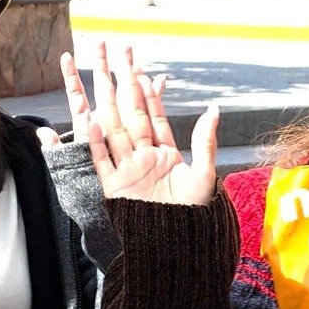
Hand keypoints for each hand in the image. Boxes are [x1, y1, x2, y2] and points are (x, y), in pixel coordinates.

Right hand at [66, 42, 218, 205]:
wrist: (176, 245)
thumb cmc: (194, 216)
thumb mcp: (205, 175)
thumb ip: (205, 142)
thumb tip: (214, 109)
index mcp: (164, 154)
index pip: (153, 116)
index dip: (149, 94)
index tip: (141, 70)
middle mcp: (143, 158)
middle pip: (130, 115)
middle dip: (122, 87)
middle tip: (114, 63)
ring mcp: (127, 170)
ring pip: (114, 130)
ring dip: (106, 105)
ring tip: (100, 80)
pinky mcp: (114, 187)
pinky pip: (102, 161)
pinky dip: (97, 142)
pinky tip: (93, 121)